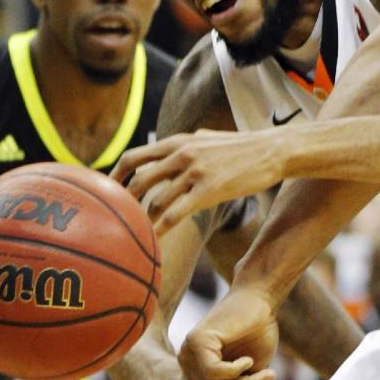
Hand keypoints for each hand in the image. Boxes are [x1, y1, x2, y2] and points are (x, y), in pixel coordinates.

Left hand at [112, 130, 289, 235]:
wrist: (272, 151)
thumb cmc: (243, 148)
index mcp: (178, 142)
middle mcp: (181, 154)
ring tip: (136, 236)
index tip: (107, 192)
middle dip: (122, 202)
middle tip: (116, 220)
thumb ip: (185, 145)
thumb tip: (170, 150)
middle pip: (138, 180)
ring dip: (142, 220)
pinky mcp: (208, 190)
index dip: (115, 176)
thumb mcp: (208, 138)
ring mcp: (194, 172)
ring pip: (155, 200)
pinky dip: (160, 228)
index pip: (134, 157)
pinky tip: (154, 240)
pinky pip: (175, 213)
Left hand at [179, 285, 281, 379]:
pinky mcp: (197, 342)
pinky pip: (214, 373)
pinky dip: (236, 372)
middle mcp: (188, 364)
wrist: (260, 298)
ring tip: (269, 375)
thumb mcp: (254, 371)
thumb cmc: (258, 331)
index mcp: (198, 372)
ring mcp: (190, 353)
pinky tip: (248, 361)